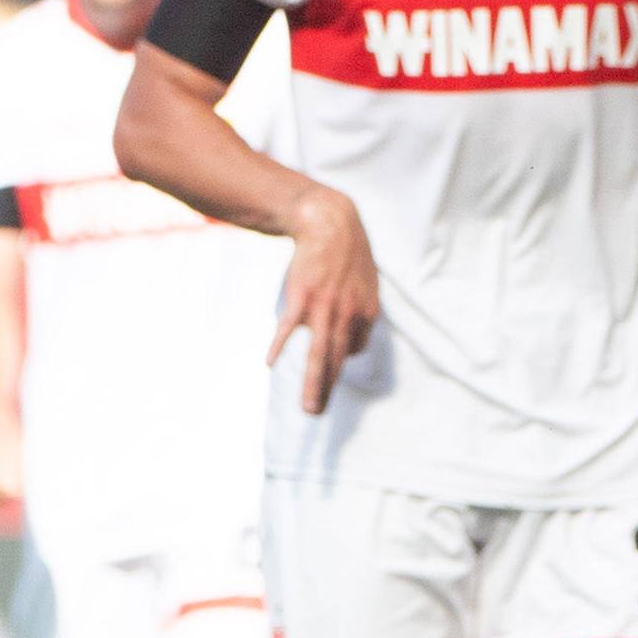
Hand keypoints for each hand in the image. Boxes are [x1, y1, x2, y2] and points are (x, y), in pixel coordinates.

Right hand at [272, 187, 382, 415]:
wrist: (330, 224)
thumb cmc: (346, 256)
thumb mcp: (366, 285)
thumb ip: (360, 312)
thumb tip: (352, 340)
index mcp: (367, 313)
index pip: (354, 348)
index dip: (340, 357)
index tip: (328, 361)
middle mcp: (350, 315)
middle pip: (337, 361)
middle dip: (326, 389)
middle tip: (316, 413)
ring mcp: (325, 307)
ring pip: (320, 353)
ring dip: (314, 384)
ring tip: (309, 408)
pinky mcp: (302, 296)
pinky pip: (290, 327)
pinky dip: (279, 345)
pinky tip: (270, 362)